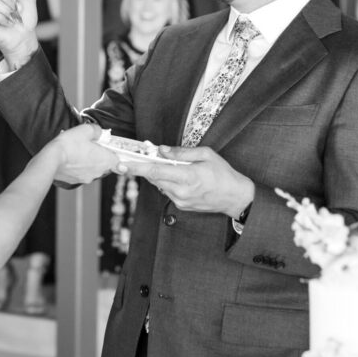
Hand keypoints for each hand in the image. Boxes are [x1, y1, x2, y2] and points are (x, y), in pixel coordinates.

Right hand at [52, 124, 121, 185]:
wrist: (51, 159)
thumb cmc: (69, 145)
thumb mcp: (86, 129)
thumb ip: (97, 130)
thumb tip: (99, 133)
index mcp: (105, 160)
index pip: (120, 163)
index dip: (118, 158)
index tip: (114, 154)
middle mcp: (98, 172)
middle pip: (104, 164)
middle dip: (99, 156)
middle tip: (90, 146)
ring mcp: (86, 178)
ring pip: (92, 169)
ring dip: (88, 162)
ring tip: (77, 151)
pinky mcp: (75, 181)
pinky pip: (80, 173)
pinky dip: (77, 167)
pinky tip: (70, 158)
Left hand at [121, 145, 253, 216]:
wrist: (235, 197)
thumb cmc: (223, 174)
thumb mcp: (206, 154)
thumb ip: (181, 152)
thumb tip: (161, 150)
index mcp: (188, 177)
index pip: (156, 171)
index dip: (137, 167)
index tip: (122, 164)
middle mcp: (181, 191)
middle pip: (154, 178)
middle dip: (145, 167)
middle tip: (142, 155)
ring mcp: (180, 201)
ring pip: (159, 184)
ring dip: (158, 174)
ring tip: (167, 164)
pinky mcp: (181, 206)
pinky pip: (167, 191)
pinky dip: (167, 181)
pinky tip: (177, 175)